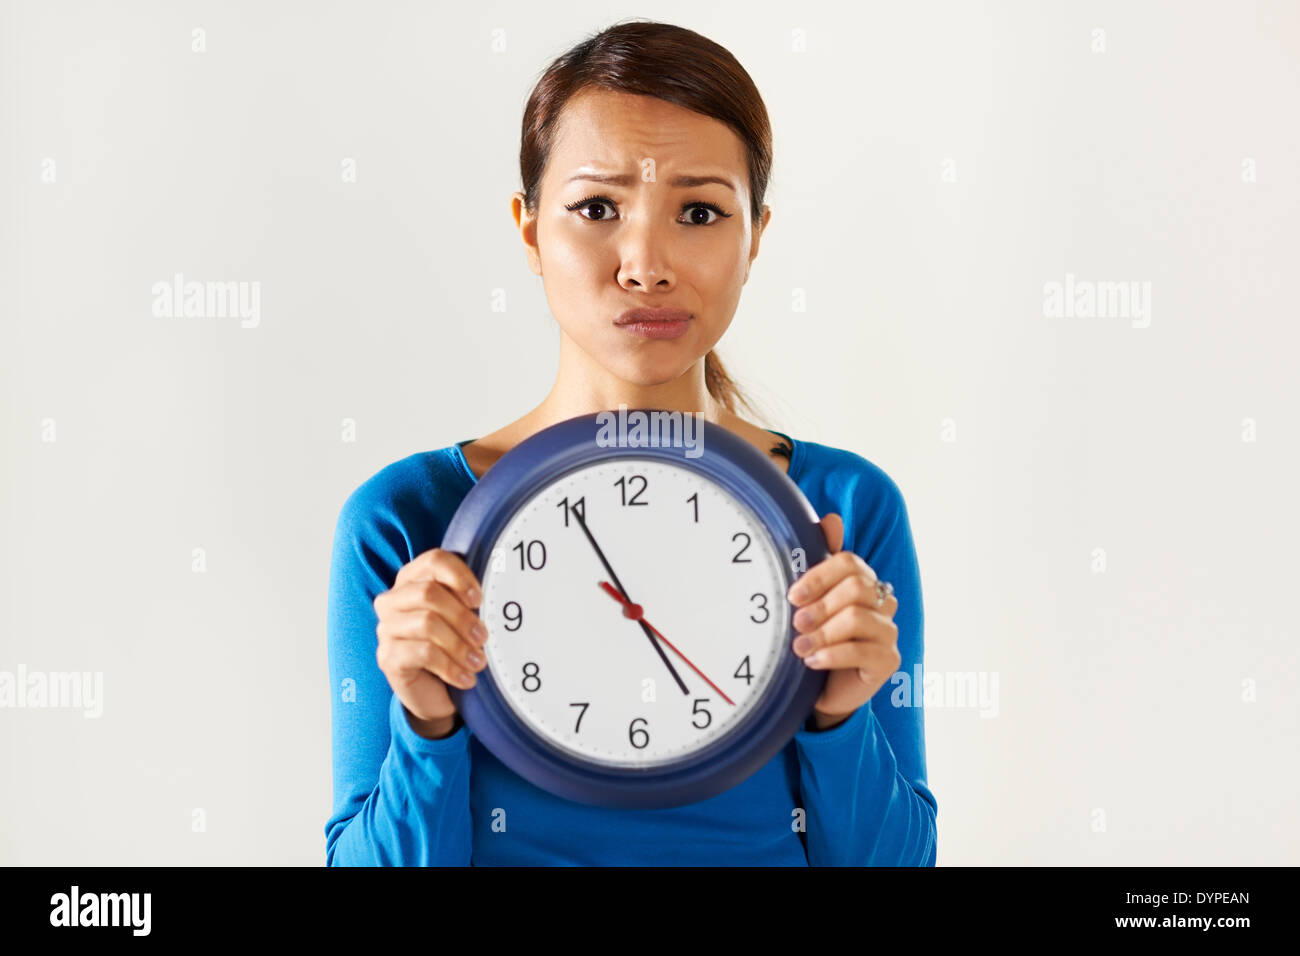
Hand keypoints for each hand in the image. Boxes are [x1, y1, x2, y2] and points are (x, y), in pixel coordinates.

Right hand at [373, 548, 487, 738]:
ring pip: (427, 623)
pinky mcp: (387, 657)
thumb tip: (491, 595)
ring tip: (479, 662)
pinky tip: (466, 678)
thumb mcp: (460, 619)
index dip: (459, 576)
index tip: (479, 599)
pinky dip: (450, 667)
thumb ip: (467, 601)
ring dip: (459, 645)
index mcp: (412, 580)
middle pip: (428, 592)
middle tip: (483, 637)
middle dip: (462, 616)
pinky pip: (423, 653)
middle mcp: (392, 601)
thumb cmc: (451, 647)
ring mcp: (386, 629)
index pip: (433, 560)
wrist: (435, 693)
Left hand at [787, 513, 900, 730]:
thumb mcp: (811, 601)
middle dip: (820, 606)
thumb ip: (819, 563)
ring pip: (857, 619)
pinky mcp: (889, 660)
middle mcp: (882, 602)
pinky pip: (862, 651)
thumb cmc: (818, 638)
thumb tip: (832, 519)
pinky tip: (813, 661)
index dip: (819, 576)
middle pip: (855, 589)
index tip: (792, 595)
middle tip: (796, 623)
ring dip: (823, 634)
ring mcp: (888, 631)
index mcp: (863, 581)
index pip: (849, 563)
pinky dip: (832, 655)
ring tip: (800, 647)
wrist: (825, 688)